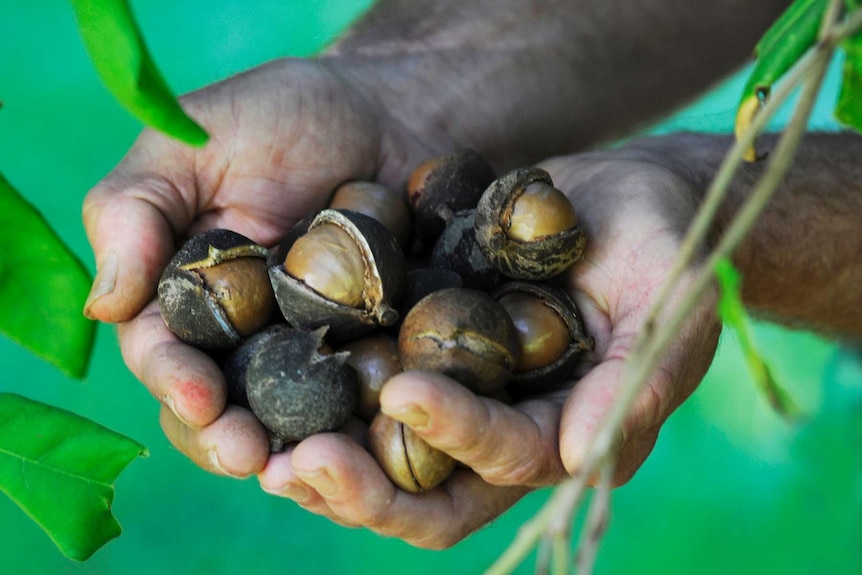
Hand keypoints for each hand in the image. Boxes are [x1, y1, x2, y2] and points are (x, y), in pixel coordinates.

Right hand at [82, 57, 442, 475]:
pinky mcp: (371, 350)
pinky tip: (372, 444)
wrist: (392, 114)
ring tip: (307, 472)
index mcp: (186, 295)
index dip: (174, 380)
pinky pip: (361, 400)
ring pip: (288, 420)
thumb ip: (134, 212)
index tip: (198, 398)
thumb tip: (104, 305)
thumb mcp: (191, 142)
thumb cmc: (282, 115)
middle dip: (226, 437)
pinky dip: (361, 426)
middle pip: (221, 405)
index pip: (164, 352)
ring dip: (292, 451)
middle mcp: (242, 335)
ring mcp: (309, 347)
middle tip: (251, 457)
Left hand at [256, 143, 721, 547]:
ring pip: (378, 458)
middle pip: (426, 494)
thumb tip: (583, 462)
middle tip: (294, 466)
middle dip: (363, 488)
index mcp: (562, 432)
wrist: (627, 199)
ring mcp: (455, 397)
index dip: (456, 432)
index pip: (504, 457)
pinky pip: (356, 390)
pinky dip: (311, 395)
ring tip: (250, 443)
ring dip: (319, 460)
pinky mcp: (417, 353)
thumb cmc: (666, 245)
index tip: (403, 391)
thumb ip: (637, 381)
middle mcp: (500, 431)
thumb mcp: (672, 302)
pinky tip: (257, 379)